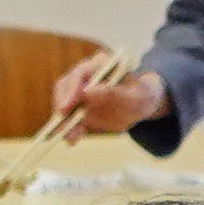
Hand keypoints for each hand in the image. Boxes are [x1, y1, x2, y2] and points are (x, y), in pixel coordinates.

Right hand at [54, 61, 169, 137]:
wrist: (140, 106)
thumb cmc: (141, 97)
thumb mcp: (136, 97)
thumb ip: (114, 94)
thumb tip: (86, 93)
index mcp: (100, 64)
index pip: (79, 74)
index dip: (71, 90)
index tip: (67, 108)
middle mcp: (85, 73)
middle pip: (64, 87)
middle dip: (63, 108)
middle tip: (65, 128)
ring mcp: (77, 88)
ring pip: (63, 103)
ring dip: (64, 122)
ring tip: (71, 139)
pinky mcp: (76, 104)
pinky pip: (68, 117)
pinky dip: (69, 128)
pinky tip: (72, 140)